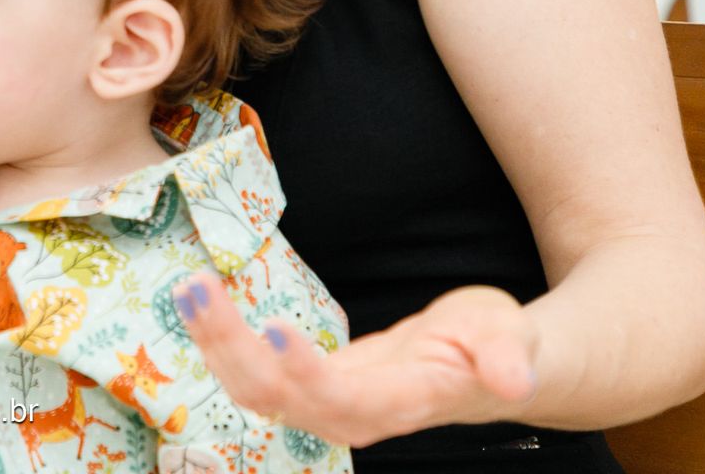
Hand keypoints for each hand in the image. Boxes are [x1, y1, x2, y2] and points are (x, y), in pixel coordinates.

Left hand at [172, 273, 539, 447]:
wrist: (488, 367)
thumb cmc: (498, 344)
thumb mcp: (512, 335)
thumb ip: (509, 355)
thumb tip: (514, 377)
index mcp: (406, 401)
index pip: (346, 401)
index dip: (308, 375)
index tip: (276, 330)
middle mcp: (358, 414)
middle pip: (282, 400)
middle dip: (234, 349)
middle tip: (199, 289)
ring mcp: (329, 406)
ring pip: (257, 392)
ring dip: (216, 345)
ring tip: (189, 290)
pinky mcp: (312, 389)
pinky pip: (255, 378)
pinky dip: (222, 343)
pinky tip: (198, 304)